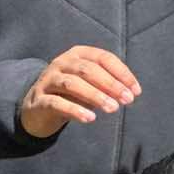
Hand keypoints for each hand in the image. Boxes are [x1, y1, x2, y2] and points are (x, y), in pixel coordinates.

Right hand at [19, 46, 141, 138]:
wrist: (37, 108)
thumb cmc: (71, 94)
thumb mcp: (90, 85)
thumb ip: (107, 85)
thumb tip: (130, 92)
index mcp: (77, 54)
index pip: (103, 58)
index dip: (121, 73)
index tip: (136, 90)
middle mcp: (61, 63)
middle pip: (88, 69)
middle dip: (111, 84)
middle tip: (127, 100)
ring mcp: (48, 80)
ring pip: (72, 84)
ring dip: (95, 96)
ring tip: (112, 109)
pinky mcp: (39, 100)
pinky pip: (57, 103)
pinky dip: (75, 110)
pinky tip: (90, 118)